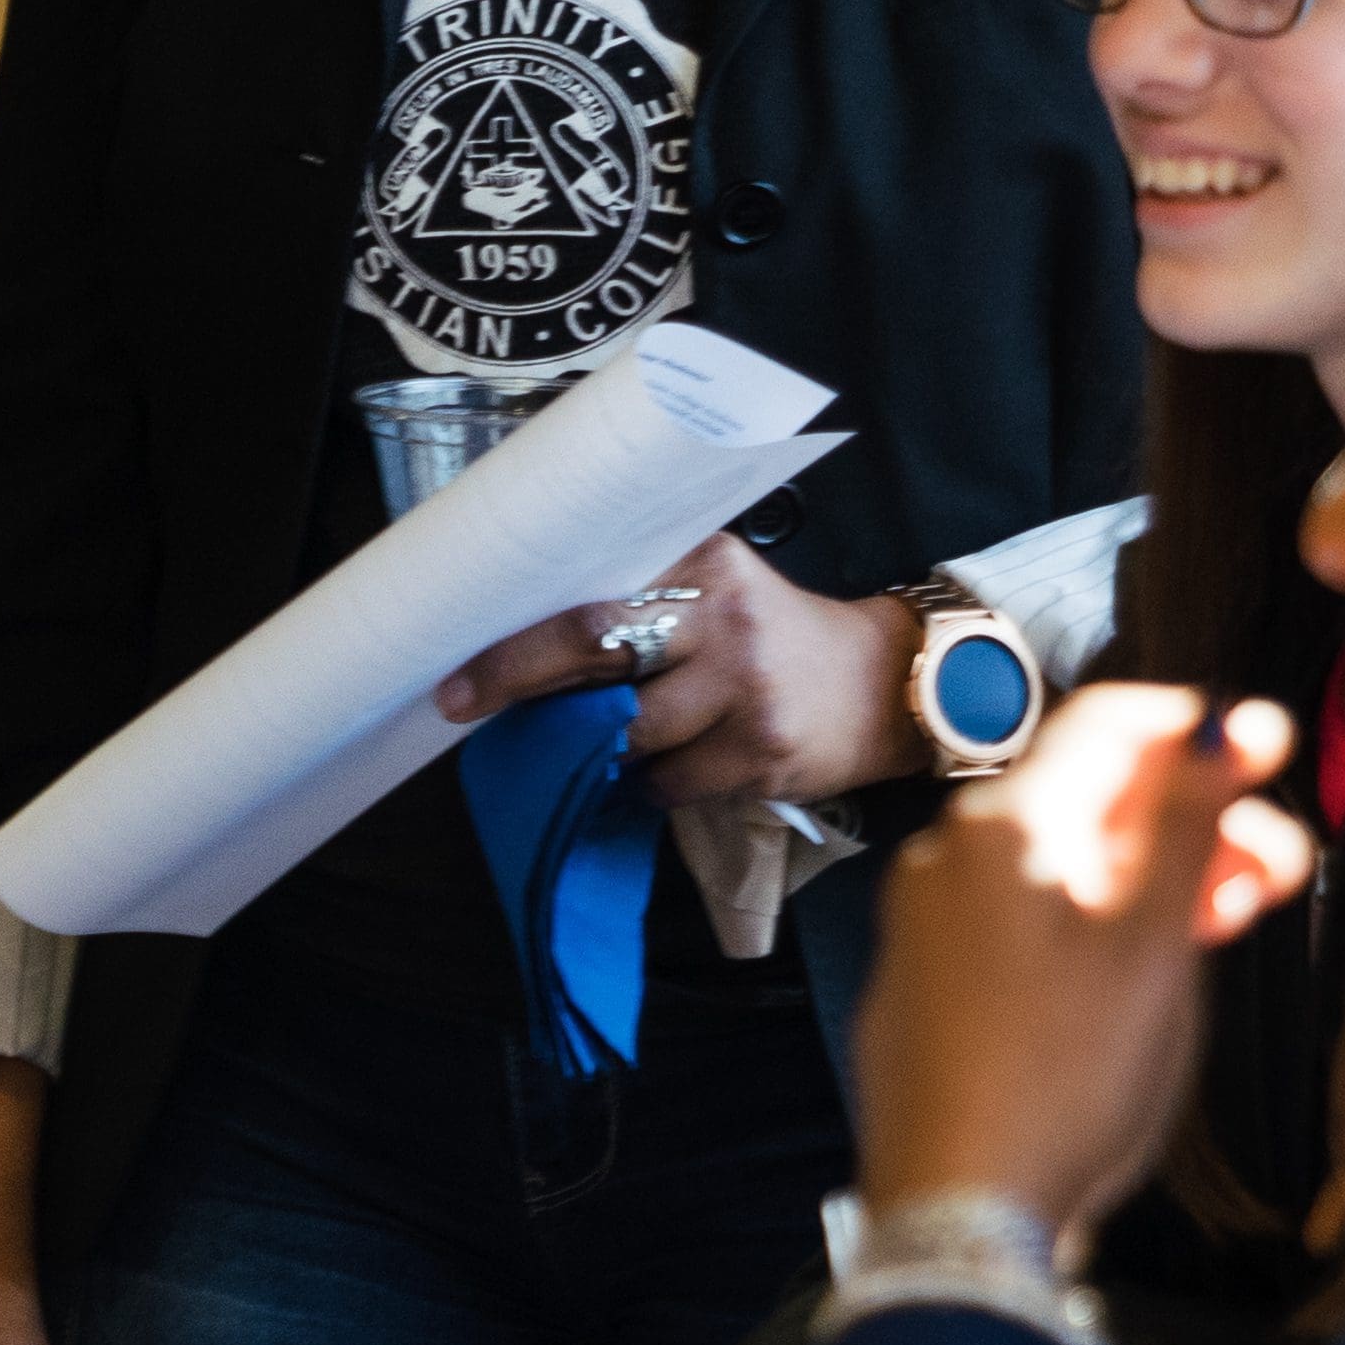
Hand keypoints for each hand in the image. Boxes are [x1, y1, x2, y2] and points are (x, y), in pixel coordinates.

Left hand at [435, 532, 913, 808]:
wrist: (886, 684)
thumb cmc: (776, 638)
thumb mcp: (720, 589)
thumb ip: (645, 597)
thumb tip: (527, 635)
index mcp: (705, 560)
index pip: (593, 589)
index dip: (519, 627)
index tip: (458, 658)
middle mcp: (725, 613)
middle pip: (596, 644)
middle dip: (519, 678)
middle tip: (463, 700)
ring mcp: (746, 686)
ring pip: (629, 733)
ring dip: (600, 748)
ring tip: (611, 742)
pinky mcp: (764, 749)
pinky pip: (670, 783)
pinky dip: (653, 783)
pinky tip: (679, 765)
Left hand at [851, 685, 1316, 1231]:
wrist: (960, 1218)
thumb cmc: (1063, 1082)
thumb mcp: (1153, 946)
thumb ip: (1190, 825)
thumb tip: (1229, 727)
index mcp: (1002, 826)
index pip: (1109, 723)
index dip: (1198, 729)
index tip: (1268, 751)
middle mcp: (949, 858)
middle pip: (1089, 799)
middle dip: (1191, 818)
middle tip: (1276, 863)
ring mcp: (929, 925)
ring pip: (1061, 866)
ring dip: (1151, 876)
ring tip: (1230, 917)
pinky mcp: (928, 988)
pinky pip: (1021, 925)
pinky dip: (1091, 926)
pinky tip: (1149, 969)